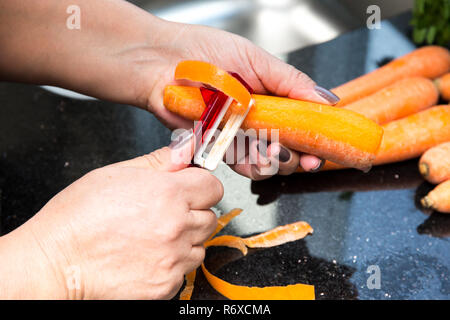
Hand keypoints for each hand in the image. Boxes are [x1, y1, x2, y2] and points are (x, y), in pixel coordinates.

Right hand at [0, 143, 221, 298]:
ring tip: (155, 236)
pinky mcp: (166, 285)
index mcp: (168, 194)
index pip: (213, 186)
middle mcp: (177, 227)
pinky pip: (185, 270)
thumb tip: (186, 149)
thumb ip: (160, 161)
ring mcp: (174, 259)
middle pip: (210, 216)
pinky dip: (173, 263)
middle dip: (193, 212)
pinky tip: (149, 256)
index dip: (201, 185)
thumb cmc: (79, 217)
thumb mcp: (117, 173)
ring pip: (201, 244)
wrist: (57, 262)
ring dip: (186, 239)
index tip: (190, 188)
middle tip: (165, 213)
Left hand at [128, 22, 337, 178]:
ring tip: (277, 151)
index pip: (302, 122)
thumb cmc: (203, 51)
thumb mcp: (256, 59)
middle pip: (289, 147)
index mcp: (271, 97)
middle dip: (300, 157)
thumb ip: (291, 82)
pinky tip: (258, 157)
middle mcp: (257, 118)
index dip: (317, 138)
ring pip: (266, 161)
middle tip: (306, 157)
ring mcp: (238, 134)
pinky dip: (252, 165)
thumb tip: (326, 100)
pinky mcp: (217, 146)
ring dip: (277, 163)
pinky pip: (240, 163)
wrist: (160, 61)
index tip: (326, 148)